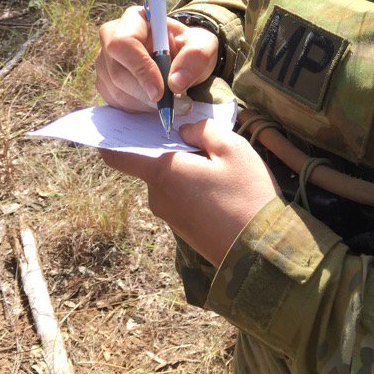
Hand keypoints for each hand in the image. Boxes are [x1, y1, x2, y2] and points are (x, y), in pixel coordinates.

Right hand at [96, 6, 219, 111]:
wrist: (182, 57)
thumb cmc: (189, 46)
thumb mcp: (203, 45)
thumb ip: (195, 57)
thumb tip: (175, 82)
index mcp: (135, 19)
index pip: (124, 42)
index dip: (140, 68)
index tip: (159, 91)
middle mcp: (112, 37)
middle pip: (117, 72)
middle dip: (146, 94)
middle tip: (175, 105)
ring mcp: (105, 61)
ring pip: (117, 91)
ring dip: (146, 103)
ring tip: (173, 103)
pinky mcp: (105, 82)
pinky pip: (117, 102)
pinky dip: (140, 108)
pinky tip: (157, 102)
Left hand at [99, 120, 281, 265]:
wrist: (260, 251)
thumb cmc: (247, 194)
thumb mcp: (233, 148)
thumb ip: (203, 130)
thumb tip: (185, 130)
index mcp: (163, 173)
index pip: (117, 156)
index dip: (112, 137)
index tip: (118, 122)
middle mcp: (158, 196)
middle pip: (152, 163)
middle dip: (171, 148)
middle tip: (201, 138)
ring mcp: (169, 215)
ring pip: (170, 180)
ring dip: (187, 168)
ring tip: (220, 165)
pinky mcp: (183, 228)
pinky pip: (180, 197)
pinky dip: (193, 186)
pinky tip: (221, 186)